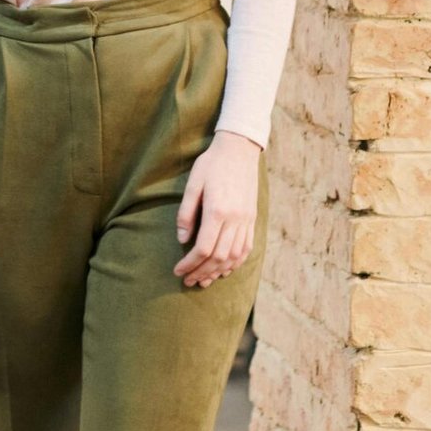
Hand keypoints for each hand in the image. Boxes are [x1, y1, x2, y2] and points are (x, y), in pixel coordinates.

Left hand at [174, 130, 261, 288]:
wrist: (239, 149)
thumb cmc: (212, 164)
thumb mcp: (193, 184)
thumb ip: (187, 213)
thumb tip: (182, 240)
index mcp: (218, 210)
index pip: (204, 248)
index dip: (190, 264)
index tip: (178, 271)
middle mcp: (235, 219)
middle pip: (219, 257)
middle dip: (202, 273)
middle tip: (187, 281)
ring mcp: (247, 220)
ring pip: (235, 256)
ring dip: (219, 272)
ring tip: (204, 280)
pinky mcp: (252, 218)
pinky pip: (247, 248)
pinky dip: (236, 262)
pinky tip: (225, 269)